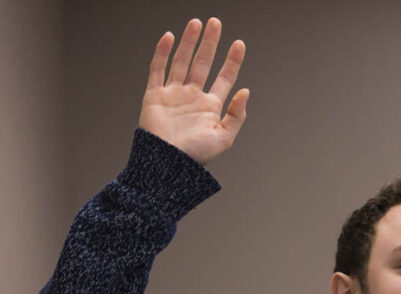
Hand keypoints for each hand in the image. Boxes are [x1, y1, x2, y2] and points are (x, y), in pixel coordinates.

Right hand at [138, 18, 248, 164]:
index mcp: (210, 107)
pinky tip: (169, 37)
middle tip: (216, 23)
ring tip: (197, 23)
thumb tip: (245, 91)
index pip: (224, 78)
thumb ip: (236, 116)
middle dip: (210, 43)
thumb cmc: (195, 156)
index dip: (232, 61)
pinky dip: (163, 53)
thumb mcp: (223, 139)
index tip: (239, 44)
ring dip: (189, 42)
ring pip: (182, 61)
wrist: (166, 164)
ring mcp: (173, 95)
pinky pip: (158, 70)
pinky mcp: (155, 96)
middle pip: (203, 63)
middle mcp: (192, 98)